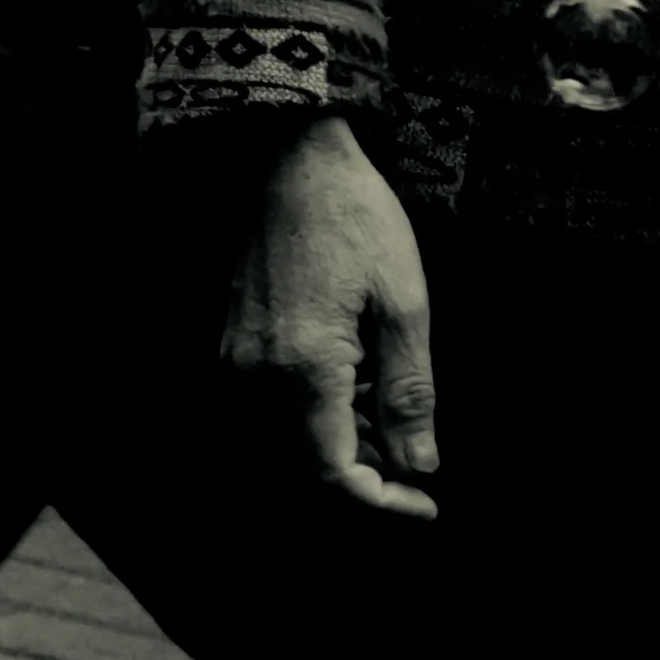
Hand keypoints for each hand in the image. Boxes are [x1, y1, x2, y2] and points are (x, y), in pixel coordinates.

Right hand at [222, 114, 439, 517]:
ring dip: (342, 444)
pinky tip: (356, 380)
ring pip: (288, 439)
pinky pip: (272, 405)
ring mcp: (235, 359)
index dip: (383, 503)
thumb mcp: (404, 301)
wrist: (286, 156)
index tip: (428, 503)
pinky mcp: (231, 343)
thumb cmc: (352, 217)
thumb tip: (420, 466)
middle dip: (367, 474)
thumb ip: (410, 392)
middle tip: (418, 452)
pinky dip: (317, 413)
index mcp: (302, 368)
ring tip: (391, 408)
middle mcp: (254, 374)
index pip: (334, 475)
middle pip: (307, 465)